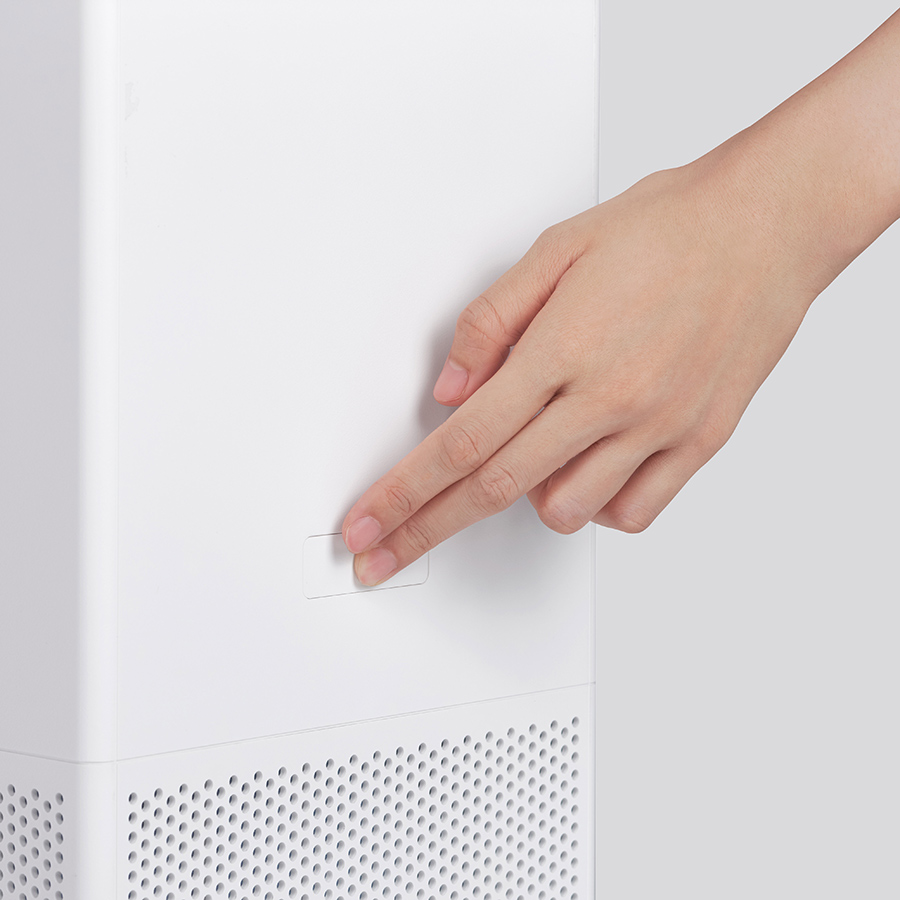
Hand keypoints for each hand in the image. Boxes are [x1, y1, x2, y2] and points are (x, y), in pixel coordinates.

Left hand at [340, 155, 817, 585]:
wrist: (768, 224)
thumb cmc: (667, 228)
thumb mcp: (557, 250)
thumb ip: (491, 323)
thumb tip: (449, 391)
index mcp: (564, 348)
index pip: (462, 442)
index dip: (403, 494)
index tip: (366, 526)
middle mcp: (610, 398)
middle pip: (494, 489)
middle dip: (425, 531)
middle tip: (382, 557)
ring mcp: (658, 428)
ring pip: (563, 510)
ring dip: (526, 497)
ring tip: (535, 450)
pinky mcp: (699, 443)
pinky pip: (632, 513)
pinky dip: (597, 505)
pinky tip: (591, 465)